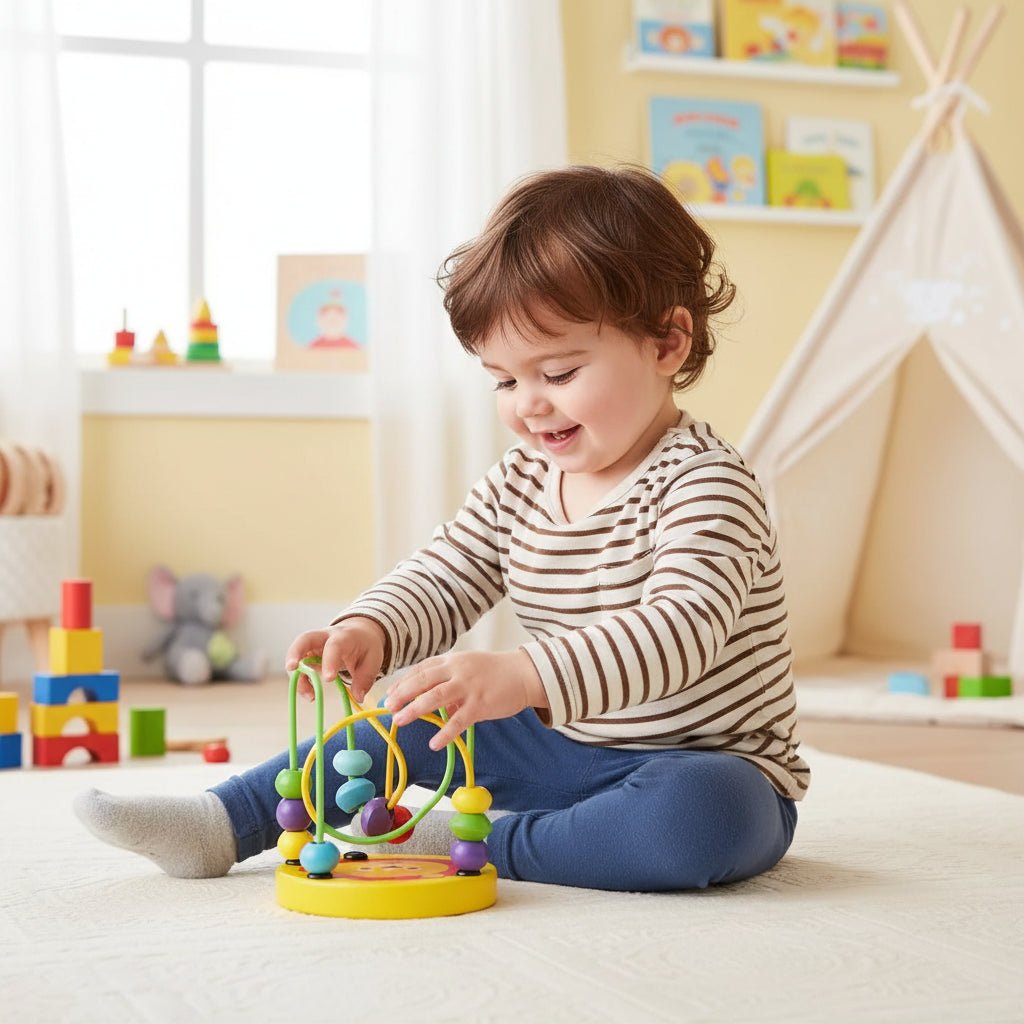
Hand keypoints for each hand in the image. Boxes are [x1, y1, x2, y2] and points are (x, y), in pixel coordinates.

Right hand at [284, 617, 385, 702]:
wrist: (360, 634)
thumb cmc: (365, 646)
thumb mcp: (373, 660)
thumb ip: (365, 678)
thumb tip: (358, 697)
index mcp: (344, 637)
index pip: (334, 645)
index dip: (329, 661)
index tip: (328, 679)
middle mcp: (325, 637)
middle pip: (304, 638)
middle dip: (295, 652)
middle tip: (291, 668)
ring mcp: (314, 645)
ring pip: (297, 654)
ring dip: (297, 675)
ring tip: (310, 696)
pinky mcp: (308, 654)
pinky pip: (299, 667)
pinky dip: (301, 681)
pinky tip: (311, 694)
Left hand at [384, 649, 546, 750]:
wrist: (525, 673)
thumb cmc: (495, 672)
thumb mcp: (468, 669)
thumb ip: (449, 682)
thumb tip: (431, 703)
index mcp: (452, 660)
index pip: (422, 669)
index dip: (403, 681)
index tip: (390, 693)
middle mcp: (457, 670)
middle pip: (423, 681)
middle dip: (402, 694)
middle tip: (388, 707)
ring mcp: (468, 687)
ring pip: (435, 697)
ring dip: (414, 710)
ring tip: (400, 721)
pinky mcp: (481, 704)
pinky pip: (458, 720)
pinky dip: (445, 732)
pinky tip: (434, 743)